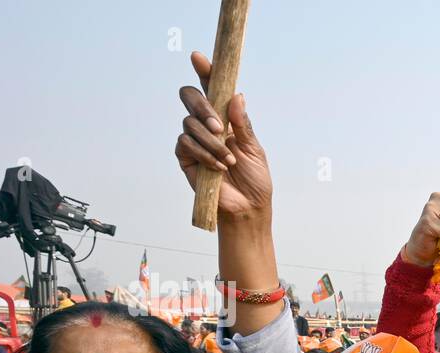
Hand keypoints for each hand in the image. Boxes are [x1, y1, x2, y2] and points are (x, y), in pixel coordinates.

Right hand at [175, 52, 271, 221]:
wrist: (247, 208)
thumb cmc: (254, 179)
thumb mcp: (254, 148)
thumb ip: (244, 124)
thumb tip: (237, 96)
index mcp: (226, 119)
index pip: (212, 90)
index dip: (205, 72)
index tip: (199, 57)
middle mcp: (207, 125)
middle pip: (190, 97)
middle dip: (203, 107)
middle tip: (219, 125)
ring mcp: (194, 140)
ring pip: (189, 123)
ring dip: (212, 141)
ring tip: (228, 159)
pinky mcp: (185, 156)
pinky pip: (185, 143)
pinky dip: (203, 153)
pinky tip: (218, 167)